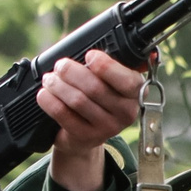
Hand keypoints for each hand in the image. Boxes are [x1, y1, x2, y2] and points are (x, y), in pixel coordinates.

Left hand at [40, 50, 147, 190]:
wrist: (86, 131)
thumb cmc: (97, 94)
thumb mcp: (110, 78)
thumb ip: (115, 63)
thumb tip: (146, 53)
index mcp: (136, 92)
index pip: (126, 80)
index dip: (106, 66)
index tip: (90, 55)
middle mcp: (126, 112)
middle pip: (95, 88)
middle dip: (72, 71)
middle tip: (61, 66)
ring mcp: (108, 128)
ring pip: (77, 100)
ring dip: (57, 85)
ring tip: (50, 79)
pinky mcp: (87, 137)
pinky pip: (63, 115)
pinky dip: (49, 101)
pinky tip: (45, 94)